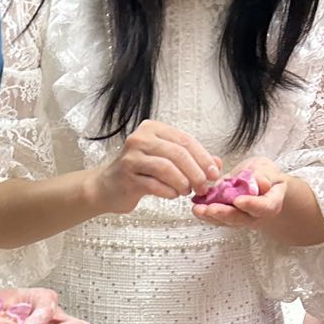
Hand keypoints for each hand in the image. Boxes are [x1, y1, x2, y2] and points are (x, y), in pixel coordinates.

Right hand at [91, 120, 221, 214]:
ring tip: (186, 191)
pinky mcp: (126, 177)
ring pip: (167, 168)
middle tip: (204, 187)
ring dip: (182, 182)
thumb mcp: (165, 160)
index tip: (214, 173)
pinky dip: (169, 192)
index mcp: (153, 129)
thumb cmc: (139, 172)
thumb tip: (217, 164)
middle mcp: (140, 139)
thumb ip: (191, 159)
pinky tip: (172, 195)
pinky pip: (155, 185)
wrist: (106, 187)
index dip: (203, 157)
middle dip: (196, 172)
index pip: (185, 140)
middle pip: (178, 153)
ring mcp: (131, 157)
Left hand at [191, 155, 287, 231]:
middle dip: (224, 214)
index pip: (263, 207)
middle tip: (210, 209)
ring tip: (197, 209)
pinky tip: (196, 207)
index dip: (251, 204)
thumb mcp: (267, 169)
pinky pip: (217, 218)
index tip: (239, 200)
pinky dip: (206, 213)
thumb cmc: (265, 175)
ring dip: (211, 216)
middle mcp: (256, 215)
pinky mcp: (228, 218)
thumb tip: (261, 182)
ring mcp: (241, 219)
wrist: (259, 182)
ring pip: (226, 221)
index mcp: (270, 203)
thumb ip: (264, 175)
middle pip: (241, 218)